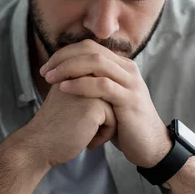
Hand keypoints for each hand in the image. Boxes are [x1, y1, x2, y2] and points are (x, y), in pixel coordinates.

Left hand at [40, 40, 171, 167]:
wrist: (149, 146)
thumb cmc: (123, 123)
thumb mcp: (107, 98)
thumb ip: (93, 83)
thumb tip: (65, 74)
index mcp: (121, 65)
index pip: (89, 47)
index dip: (65, 53)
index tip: (47, 67)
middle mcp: (127, 69)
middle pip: (91, 50)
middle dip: (64, 58)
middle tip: (45, 71)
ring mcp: (130, 83)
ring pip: (96, 63)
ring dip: (69, 68)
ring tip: (51, 78)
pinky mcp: (130, 99)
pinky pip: (102, 85)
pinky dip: (81, 84)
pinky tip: (65, 89)